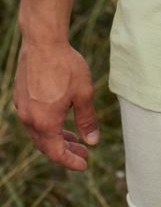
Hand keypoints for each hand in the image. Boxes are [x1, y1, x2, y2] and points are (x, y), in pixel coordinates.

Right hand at [13, 39, 99, 171]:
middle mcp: (30, 119)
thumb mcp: (83, 94)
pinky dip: (47, 124)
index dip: (71, 161)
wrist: (43, 41)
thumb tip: (92, 141)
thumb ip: (87, 120)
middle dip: (65, 150)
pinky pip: (34, 118)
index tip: (84, 165)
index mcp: (45, 123)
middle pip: (46, 145)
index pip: (56, 153)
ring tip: (74, 136)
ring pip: (39, 132)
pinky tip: (59, 116)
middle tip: (83, 151)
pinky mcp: (21, 96)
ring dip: (56, 136)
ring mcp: (23, 108)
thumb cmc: (66, 66)